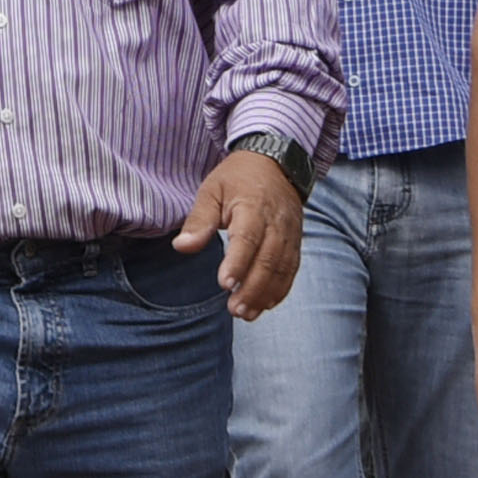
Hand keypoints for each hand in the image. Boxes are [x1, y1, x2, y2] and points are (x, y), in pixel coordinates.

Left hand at [175, 145, 304, 321]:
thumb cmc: (237, 178)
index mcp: (253, 207)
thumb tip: (182, 247)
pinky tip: (265, 305)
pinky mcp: (295, 241)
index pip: (247, 238)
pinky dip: (281, 289)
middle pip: (268, 259)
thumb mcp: (212, 190)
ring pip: (282, 268)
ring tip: (247, 314)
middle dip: (252, 288)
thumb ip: (199, 220)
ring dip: (265, 294)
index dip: (238, 262)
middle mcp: (276, 222)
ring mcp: (289, 233)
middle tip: (234, 309)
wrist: (275, 163)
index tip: (225, 284)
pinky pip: (291, 268)